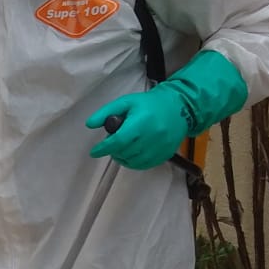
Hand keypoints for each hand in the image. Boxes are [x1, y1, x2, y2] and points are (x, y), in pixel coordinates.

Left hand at [88, 50, 248, 169]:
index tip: (94, 151)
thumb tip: (90, 124)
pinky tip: (131, 154)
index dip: (103, 148)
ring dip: (122, 157)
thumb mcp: (127, 102)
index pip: (118, 141)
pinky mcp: (164, 155)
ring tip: (122, 147)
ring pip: (132, 161)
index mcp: (141, 122)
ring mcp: (159, 148)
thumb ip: (106, 112)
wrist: (178, 108)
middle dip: (112, 150)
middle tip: (112, 143)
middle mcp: (151, 137)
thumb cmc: (150, 104)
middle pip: (124, 152)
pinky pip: (143, 165)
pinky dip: (133, 162)